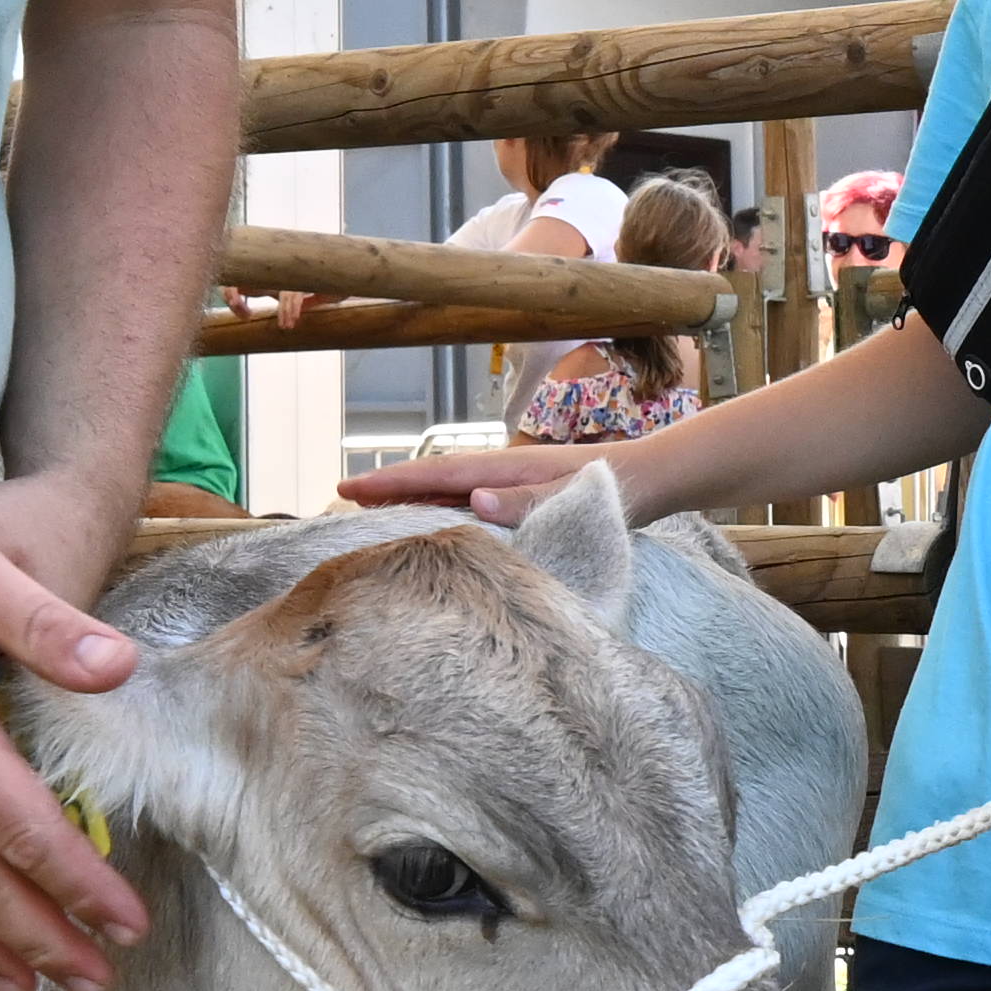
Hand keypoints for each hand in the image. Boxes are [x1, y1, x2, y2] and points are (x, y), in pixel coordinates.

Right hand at [338, 442, 599, 516]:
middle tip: (340, 499)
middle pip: (430, 478)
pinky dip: (440, 508)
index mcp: (504, 468)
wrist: (650, 478)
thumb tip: (475, 500)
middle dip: (387, 486)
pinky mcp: (519, 496)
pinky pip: (467, 502)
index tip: (347, 487)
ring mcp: (507, 483)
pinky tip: (430, 523)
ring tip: (370, 512)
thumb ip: (525, 501)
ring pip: (446, 490)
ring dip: (410, 497)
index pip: (435, 474)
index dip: (390, 481)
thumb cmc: (612, 490)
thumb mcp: (570, 496)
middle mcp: (498, 472)